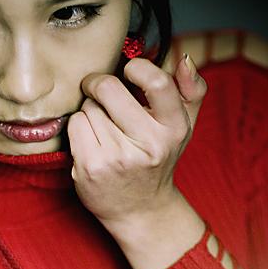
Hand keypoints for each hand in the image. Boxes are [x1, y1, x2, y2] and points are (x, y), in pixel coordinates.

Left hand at [67, 54, 206, 268]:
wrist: (139, 210)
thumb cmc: (158, 159)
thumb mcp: (184, 126)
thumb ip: (191, 89)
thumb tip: (184, 58)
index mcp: (174, 128)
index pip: (157, 82)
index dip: (135, 67)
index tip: (128, 71)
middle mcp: (149, 144)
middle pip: (108, 88)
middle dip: (99, 84)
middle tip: (101, 91)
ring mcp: (118, 158)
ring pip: (88, 106)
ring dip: (90, 110)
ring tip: (104, 128)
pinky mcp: (92, 167)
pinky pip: (75, 124)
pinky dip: (79, 127)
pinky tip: (92, 141)